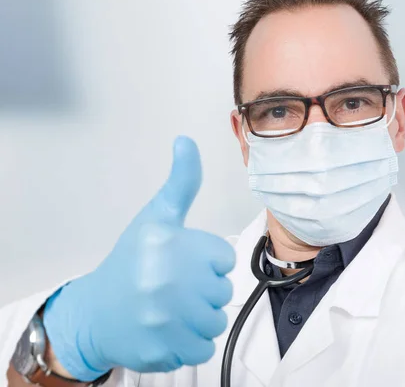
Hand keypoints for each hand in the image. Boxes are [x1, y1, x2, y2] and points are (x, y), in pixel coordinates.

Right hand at [42, 136, 235, 380]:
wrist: (95, 313)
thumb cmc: (130, 261)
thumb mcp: (155, 217)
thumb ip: (181, 183)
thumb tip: (186, 140)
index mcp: (168, 242)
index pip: (224, 258)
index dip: (206, 262)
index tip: (181, 263)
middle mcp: (166, 280)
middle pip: (222, 291)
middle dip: (203, 290)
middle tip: (173, 288)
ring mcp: (162, 319)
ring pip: (215, 321)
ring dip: (200, 318)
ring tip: (172, 309)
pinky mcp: (160, 350)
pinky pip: (202, 348)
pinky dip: (190, 342)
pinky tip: (169, 329)